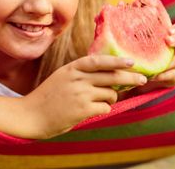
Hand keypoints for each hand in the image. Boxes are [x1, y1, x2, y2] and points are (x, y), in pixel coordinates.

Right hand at [20, 55, 146, 138]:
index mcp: (72, 68)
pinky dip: (103, 109)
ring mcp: (80, 94)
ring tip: (99, 101)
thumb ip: (81, 73)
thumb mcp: (62, 77)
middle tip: (142, 80)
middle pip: (112, 76)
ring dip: (110, 98)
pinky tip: (92, 110)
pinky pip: (105, 107)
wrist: (32, 115)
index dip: (117, 60)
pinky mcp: (82, 110)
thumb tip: (109, 73)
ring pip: (111, 93)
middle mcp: (78, 79)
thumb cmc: (49, 96)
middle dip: (130, 78)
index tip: (132, 61)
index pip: (99, 61)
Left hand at [127, 23, 174, 95]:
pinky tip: (153, 77)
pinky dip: (162, 76)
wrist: (139, 77)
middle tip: (168, 41)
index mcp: (162, 38)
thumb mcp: (130, 41)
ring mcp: (174, 63)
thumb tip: (110, 9)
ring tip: (157, 62)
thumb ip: (124, 29)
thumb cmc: (133, 54)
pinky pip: (171, 76)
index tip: (169, 30)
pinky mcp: (173, 77)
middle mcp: (171, 49)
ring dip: (167, 62)